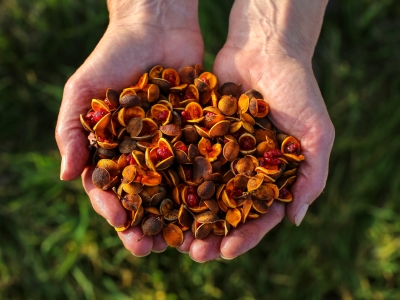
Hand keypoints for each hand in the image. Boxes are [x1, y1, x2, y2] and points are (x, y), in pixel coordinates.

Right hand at [56, 0, 202, 255]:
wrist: (155, 28)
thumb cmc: (112, 56)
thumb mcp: (82, 91)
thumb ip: (71, 131)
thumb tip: (66, 176)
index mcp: (114, 151)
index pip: (109, 189)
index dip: (112, 208)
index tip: (120, 222)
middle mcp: (145, 155)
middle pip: (145, 198)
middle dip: (146, 225)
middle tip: (151, 249)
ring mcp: (174, 147)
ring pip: (177, 189)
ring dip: (179, 217)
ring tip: (184, 240)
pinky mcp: (200, 135)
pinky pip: (205, 164)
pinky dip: (209, 186)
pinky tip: (216, 205)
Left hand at [187, 0, 334, 261]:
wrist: (266, 48)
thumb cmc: (298, 90)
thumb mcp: (316, 133)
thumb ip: (312, 176)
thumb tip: (296, 220)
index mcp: (271, 175)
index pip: (258, 215)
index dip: (245, 235)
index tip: (227, 251)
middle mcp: (242, 168)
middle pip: (224, 209)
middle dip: (210, 233)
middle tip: (192, 255)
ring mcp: (218, 152)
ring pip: (198, 190)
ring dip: (185, 214)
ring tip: (169, 235)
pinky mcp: (197, 133)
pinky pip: (182, 158)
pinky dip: (170, 176)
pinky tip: (154, 195)